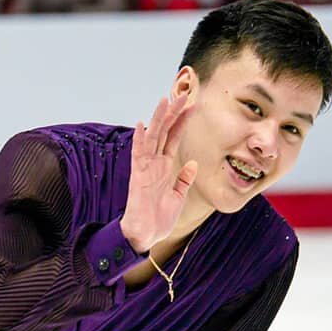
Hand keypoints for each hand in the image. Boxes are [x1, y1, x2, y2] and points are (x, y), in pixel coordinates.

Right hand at [119, 94, 197, 253]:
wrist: (144, 236)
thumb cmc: (158, 219)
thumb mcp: (178, 197)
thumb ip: (184, 179)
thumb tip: (193, 163)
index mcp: (164, 167)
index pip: (173, 138)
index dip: (182, 122)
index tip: (192, 105)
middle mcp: (154, 164)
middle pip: (164, 132)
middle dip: (173, 113)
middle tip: (182, 94)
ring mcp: (145, 168)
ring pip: (152, 138)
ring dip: (159, 119)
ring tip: (165, 100)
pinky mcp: (138, 177)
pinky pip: (138, 154)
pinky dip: (140, 140)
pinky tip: (142, 124)